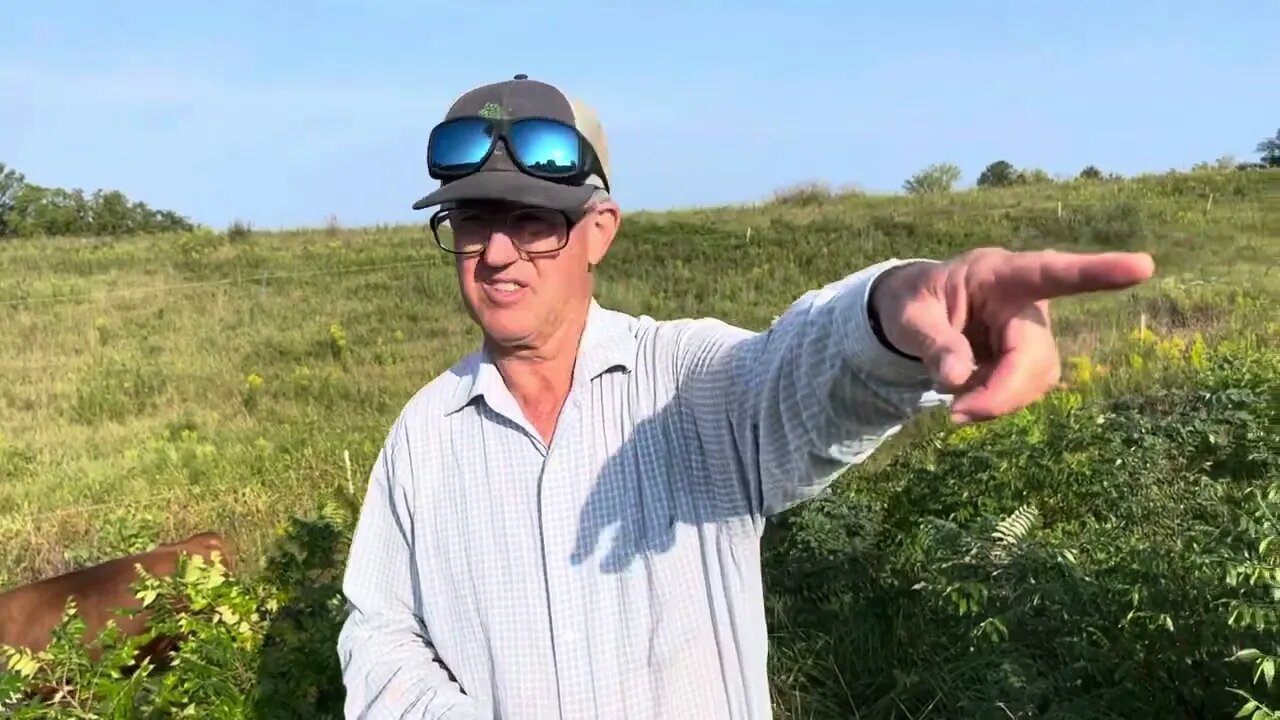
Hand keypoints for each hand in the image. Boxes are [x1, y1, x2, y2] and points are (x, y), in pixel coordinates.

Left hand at [871, 247, 1155, 423]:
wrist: (916, 312)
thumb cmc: (913, 302)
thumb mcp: (907, 317)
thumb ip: (932, 343)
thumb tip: (957, 379)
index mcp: (999, 273)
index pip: (1050, 272)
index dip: (1096, 271)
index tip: (1142, 266)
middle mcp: (1026, 302)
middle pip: (1038, 353)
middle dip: (1005, 391)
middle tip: (955, 416)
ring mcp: (1033, 332)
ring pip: (1038, 377)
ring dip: (999, 399)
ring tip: (954, 401)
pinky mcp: (1031, 358)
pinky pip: (1026, 389)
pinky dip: (997, 401)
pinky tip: (970, 396)